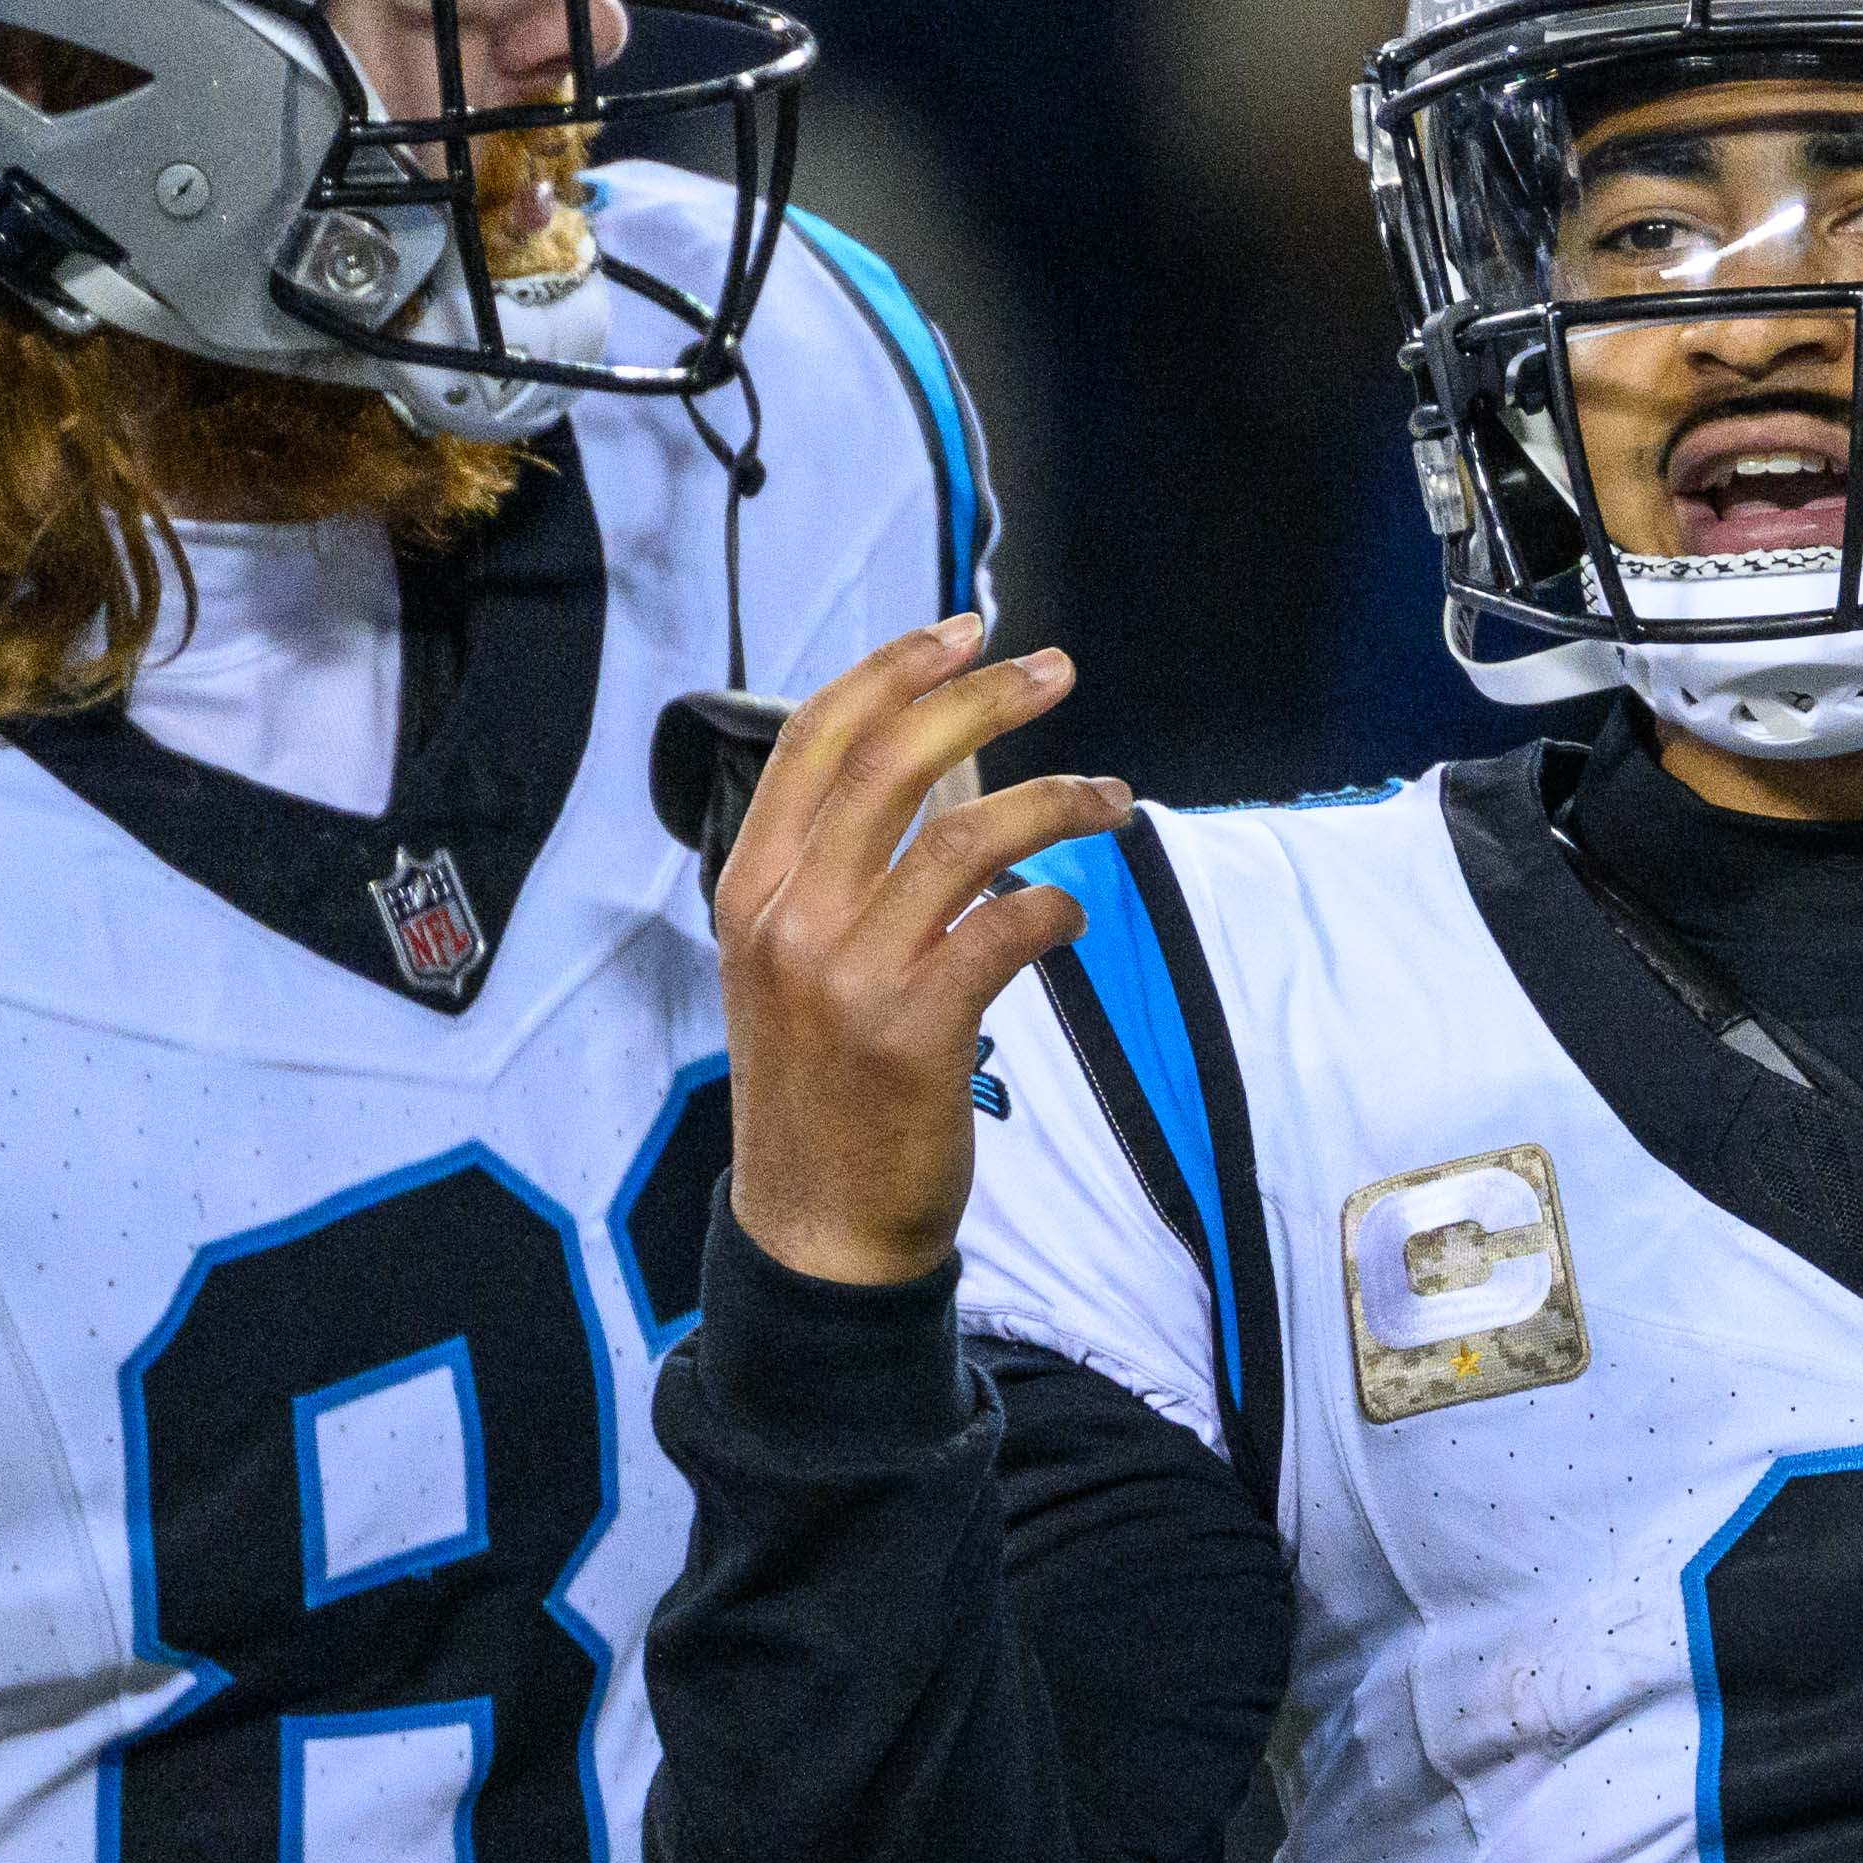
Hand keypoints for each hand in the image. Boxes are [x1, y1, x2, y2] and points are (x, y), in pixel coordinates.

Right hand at [708, 610, 1124, 1292]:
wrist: (818, 1228)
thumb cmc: (820, 1091)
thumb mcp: (787, 970)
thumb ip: (831, 878)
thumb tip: (923, 781)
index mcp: (751, 890)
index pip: (815, 743)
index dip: (894, 672)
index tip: (965, 633)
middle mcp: (790, 919)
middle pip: (891, 762)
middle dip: (982, 697)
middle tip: (1056, 670)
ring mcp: (847, 973)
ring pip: (967, 836)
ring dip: (1056, 800)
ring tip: (1112, 797)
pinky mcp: (915, 1029)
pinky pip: (1007, 928)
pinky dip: (1057, 906)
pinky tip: (1074, 913)